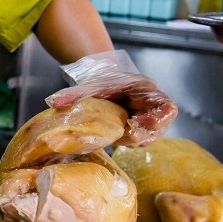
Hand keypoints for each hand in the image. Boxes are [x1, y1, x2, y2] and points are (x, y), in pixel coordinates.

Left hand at [45, 51, 177, 147]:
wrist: (102, 81)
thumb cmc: (103, 81)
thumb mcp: (91, 84)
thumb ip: (75, 94)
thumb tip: (54, 103)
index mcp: (149, 92)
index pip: (168, 109)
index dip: (157, 120)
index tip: (135, 122)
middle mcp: (153, 108)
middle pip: (159, 129)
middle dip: (140, 134)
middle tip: (123, 134)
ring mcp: (147, 120)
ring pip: (148, 138)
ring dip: (132, 140)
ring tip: (116, 135)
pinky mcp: (139, 129)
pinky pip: (138, 141)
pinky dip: (126, 141)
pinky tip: (113, 137)